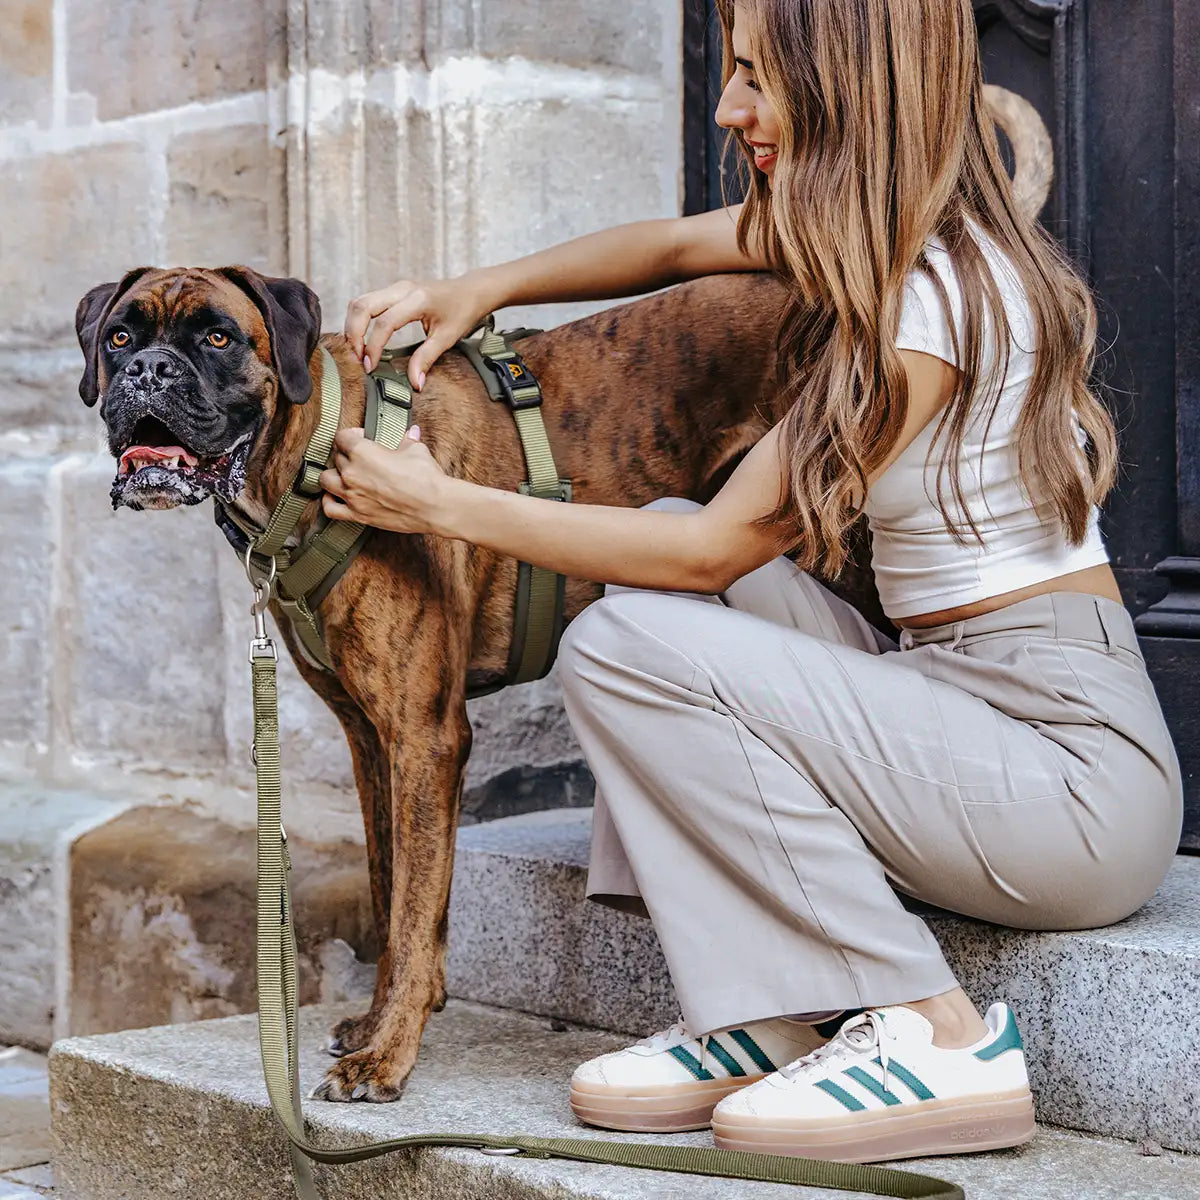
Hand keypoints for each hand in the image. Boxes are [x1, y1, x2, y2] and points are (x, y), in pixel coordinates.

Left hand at [319, 426, 450, 534]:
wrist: (435, 506)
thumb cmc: (425, 478)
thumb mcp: (416, 451)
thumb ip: (407, 441)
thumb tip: (411, 434)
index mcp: (362, 452)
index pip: (342, 437)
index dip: (352, 434)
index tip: (361, 437)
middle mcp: (352, 473)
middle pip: (337, 458)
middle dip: (347, 454)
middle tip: (361, 457)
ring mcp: (352, 496)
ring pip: (326, 480)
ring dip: (333, 474)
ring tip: (344, 474)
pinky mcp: (358, 514)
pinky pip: (330, 508)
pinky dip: (329, 501)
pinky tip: (335, 496)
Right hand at [343, 275, 495, 389]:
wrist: (471, 291)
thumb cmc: (462, 311)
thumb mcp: (447, 338)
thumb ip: (427, 359)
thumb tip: (415, 383)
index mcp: (418, 300)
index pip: (385, 323)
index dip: (373, 346)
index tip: (370, 366)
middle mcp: (403, 289)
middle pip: (362, 306)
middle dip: (353, 334)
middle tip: (356, 359)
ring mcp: (396, 287)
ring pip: (360, 301)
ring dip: (352, 326)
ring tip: (356, 351)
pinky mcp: (394, 291)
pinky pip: (367, 302)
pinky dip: (359, 320)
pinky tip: (362, 340)